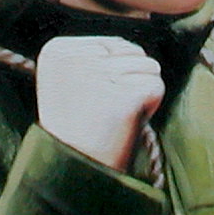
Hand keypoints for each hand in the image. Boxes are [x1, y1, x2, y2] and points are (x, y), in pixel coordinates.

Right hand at [35, 35, 163, 170]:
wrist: (76, 170)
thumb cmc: (77, 129)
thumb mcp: (69, 82)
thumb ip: (94, 57)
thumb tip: (132, 47)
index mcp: (57, 50)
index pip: (111, 43)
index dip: (113, 73)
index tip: (90, 99)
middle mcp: (76, 57)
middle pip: (132, 49)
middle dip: (129, 79)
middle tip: (107, 111)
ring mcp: (101, 75)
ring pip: (149, 64)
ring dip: (141, 91)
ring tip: (116, 115)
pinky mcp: (125, 95)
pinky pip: (156, 86)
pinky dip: (150, 106)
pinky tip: (128, 122)